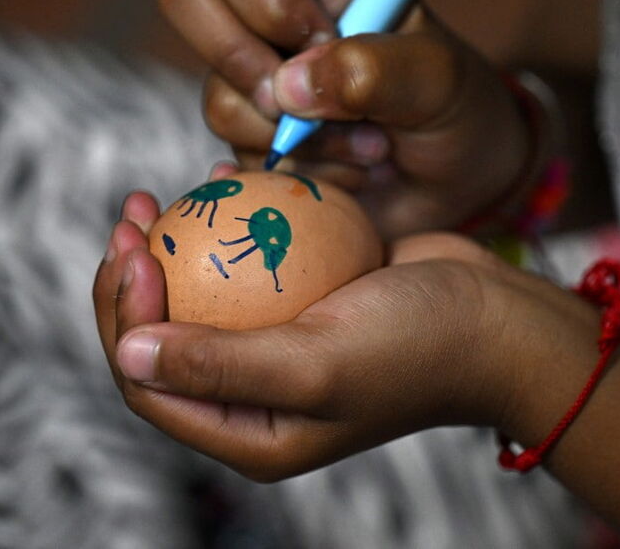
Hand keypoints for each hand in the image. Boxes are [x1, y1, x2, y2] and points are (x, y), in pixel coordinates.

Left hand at [93, 188, 592, 481]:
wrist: (497, 319)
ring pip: (198, 297)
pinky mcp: (303, 300)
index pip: (149, 387)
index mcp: (249, 432)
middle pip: (162, 339)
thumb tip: (128, 355)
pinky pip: (246, 265)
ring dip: (167, 250)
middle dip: (130, 283)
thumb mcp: (316, 364)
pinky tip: (215, 186)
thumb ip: (220, 366)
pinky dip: (226, 230)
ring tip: (150, 200)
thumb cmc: (415, 348)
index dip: (122, 321)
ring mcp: (280, 344)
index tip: (134, 254)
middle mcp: (256, 396)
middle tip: (130, 218)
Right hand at [159, 0, 535, 238]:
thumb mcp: (437, 78)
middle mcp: (274, 24)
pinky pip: (242, 161)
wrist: (463, 184)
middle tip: (308, 100)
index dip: (271, 7)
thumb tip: (289, 87)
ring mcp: (259, 86)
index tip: (328, 40)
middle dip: (247, 64)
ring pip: (219, 100)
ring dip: (302, 139)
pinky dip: (302, 176)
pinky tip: (353, 175)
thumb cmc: (457, 108)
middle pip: (189, 0)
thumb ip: (373, 68)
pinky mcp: (259, 145)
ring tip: (371, 146)